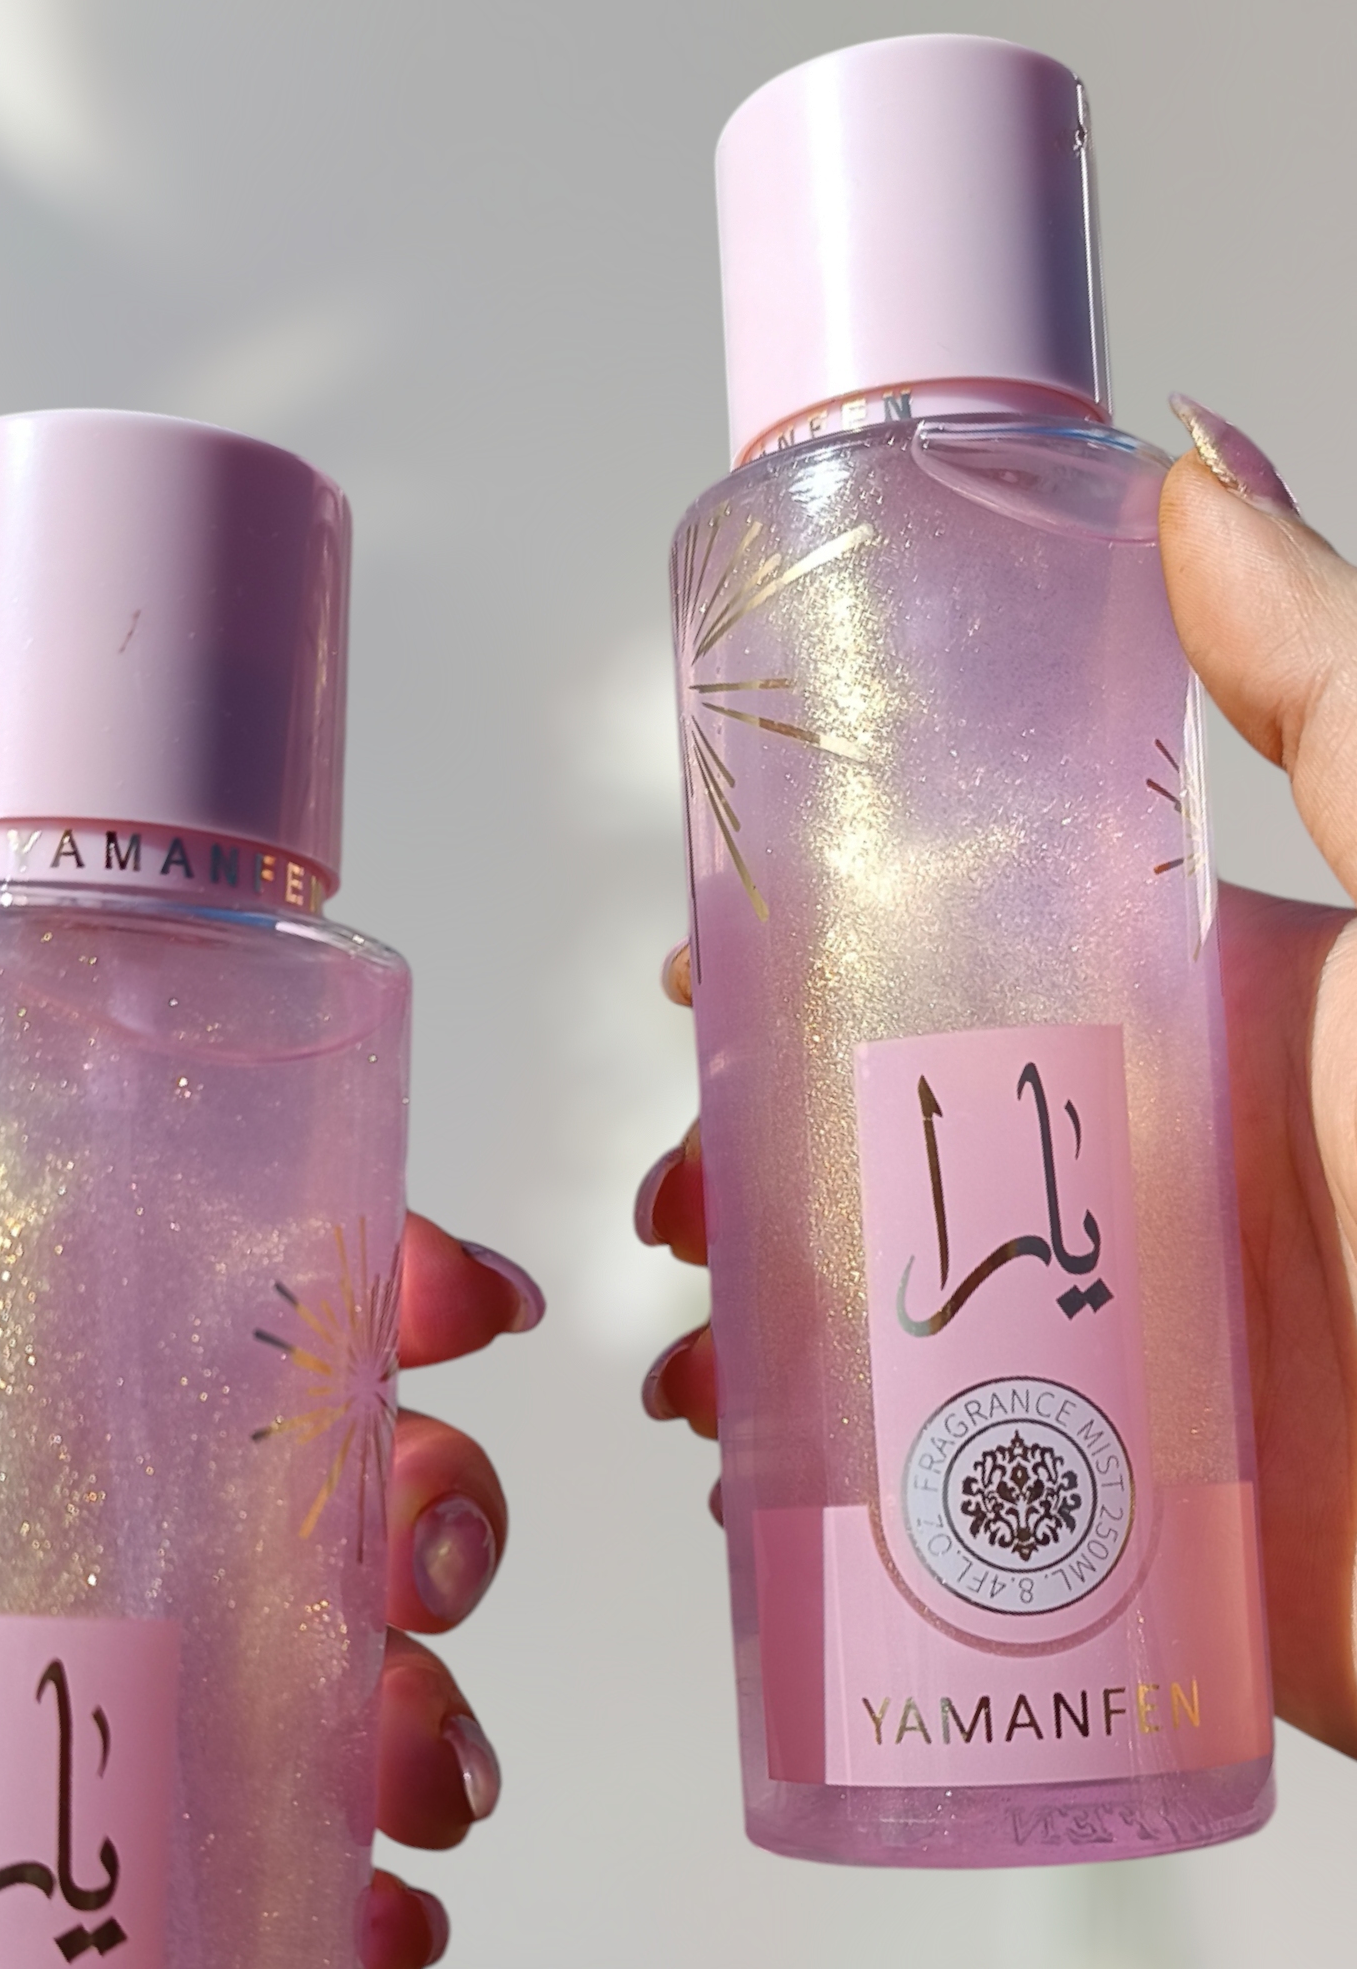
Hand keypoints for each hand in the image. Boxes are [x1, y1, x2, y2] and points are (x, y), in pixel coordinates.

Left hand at [0, 884, 537, 1968]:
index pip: (145, 1343)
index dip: (316, 1299)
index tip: (436, 1300)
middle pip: (272, 1533)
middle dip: (411, 1512)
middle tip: (434, 1549)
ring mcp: (38, 1837)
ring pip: (311, 1735)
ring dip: (420, 1722)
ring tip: (414, 1779)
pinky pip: (283, 1950)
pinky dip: (368, 1929)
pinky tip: (371, 1941)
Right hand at [635, 400, 1356, 1755]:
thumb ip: (1334, 702)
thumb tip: (1193, 469)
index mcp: (1212, 1021)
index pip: (968, 947)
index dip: (811, 947)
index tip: (691, 964)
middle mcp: (1153, 1173)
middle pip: (889, 1134)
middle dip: (747, 1152)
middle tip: (676, 1199)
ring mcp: (1124, 1345)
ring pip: (880, 1309)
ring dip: (755, 1320)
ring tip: (694, 1361)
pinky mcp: (1107, 1499)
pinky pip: (915, 1477)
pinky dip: (805, 1475)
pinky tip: (742, 1469)